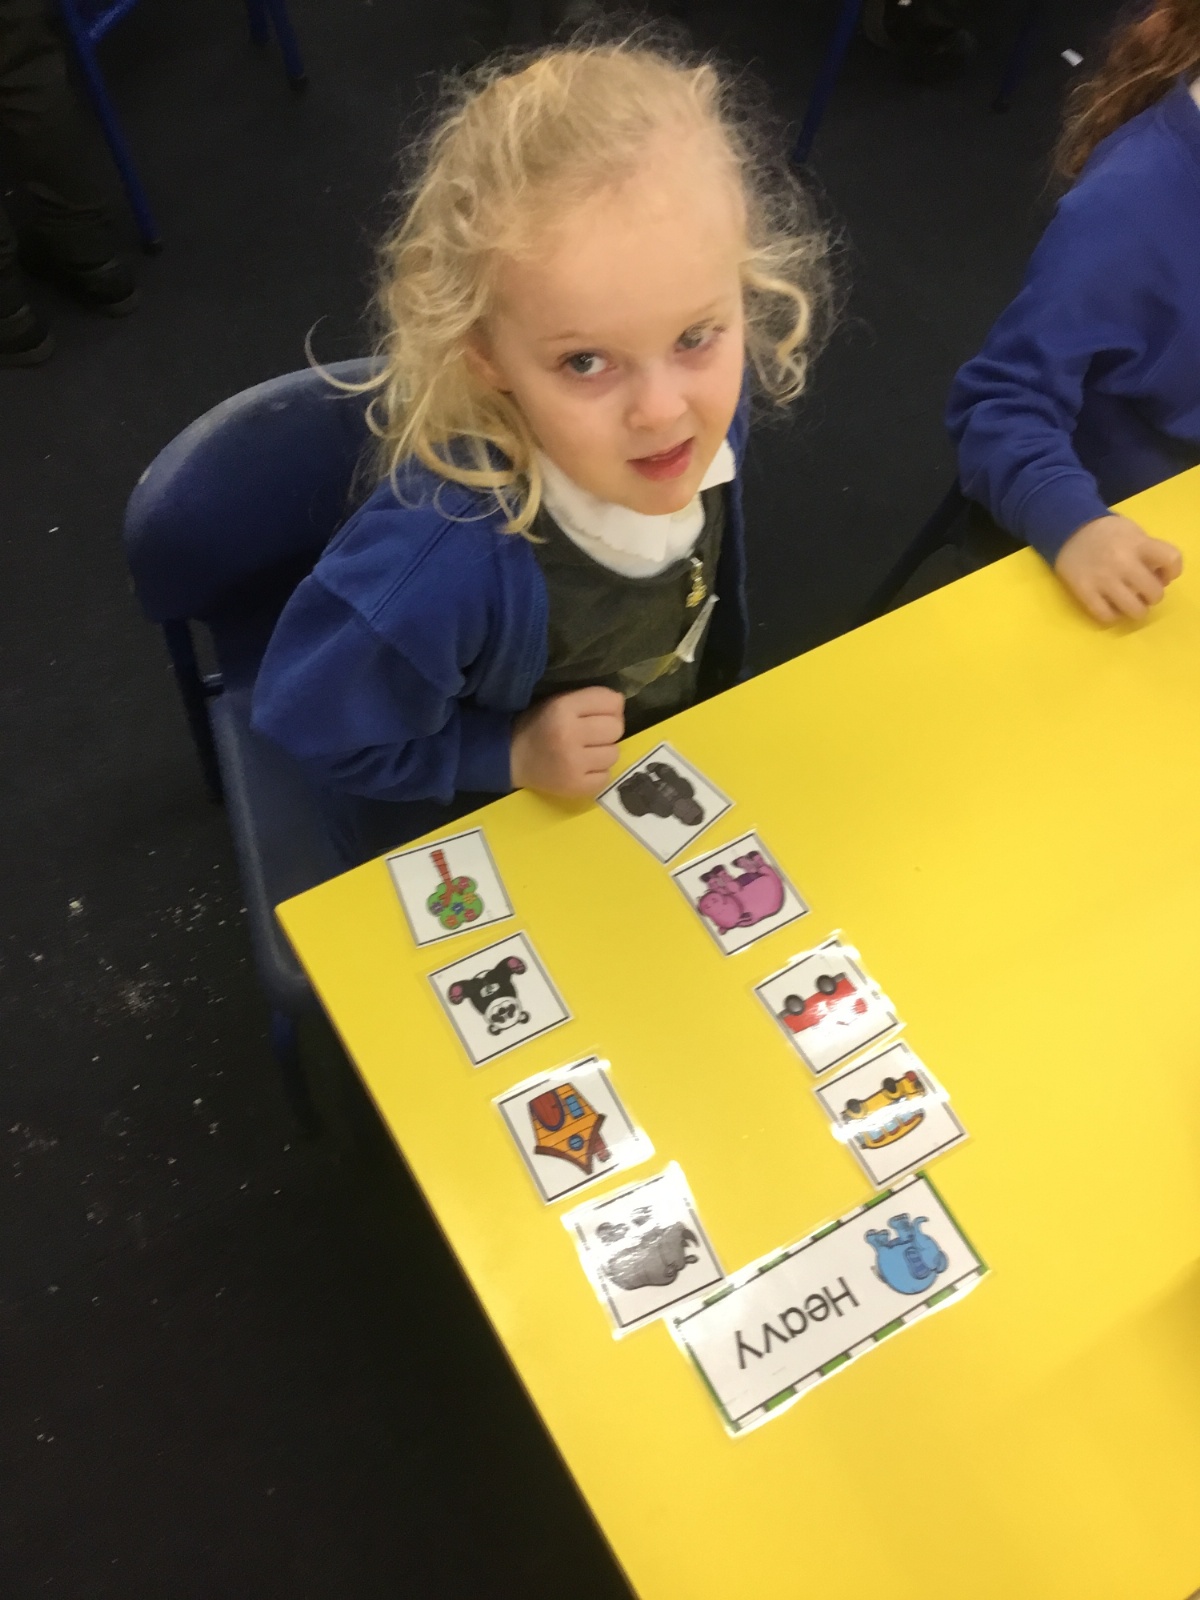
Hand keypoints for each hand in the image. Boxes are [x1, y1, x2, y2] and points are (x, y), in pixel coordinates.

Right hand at [510, 687, 624, 799]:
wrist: (511, 759)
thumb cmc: (537, 726)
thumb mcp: (557, 702)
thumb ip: (588, 700)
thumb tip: (620, 705)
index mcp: (563, 707)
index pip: (612, 701)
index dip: (610, 707)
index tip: (598, 714)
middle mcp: (570, 734)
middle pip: (616, 728)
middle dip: (608, 730)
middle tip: (592, 735)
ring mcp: (574, 763)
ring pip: (614, 754)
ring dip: (604, 753)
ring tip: (586, 753)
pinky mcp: (576, 786)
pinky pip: (606, 777)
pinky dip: (598, 773)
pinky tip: (583, 768)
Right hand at [1054, 514, 1181, 623]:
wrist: (1068, 529)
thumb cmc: (1106, 532)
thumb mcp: (1133, 533)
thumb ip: (1149, 552)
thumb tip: (1159, 577)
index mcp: (1138, 544)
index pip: (1171, 560)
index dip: (1173, 571)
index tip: (1164, 574)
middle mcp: (1123, 562)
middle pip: (1154, 592)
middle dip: (1153, 595)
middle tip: (1143, 591)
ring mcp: (1103, 580)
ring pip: (1134, 610)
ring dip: (1137, 609)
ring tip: (1130, 602)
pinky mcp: (1084, 591)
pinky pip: (1106, 615)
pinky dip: (1113, 615)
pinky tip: (1111, 607)